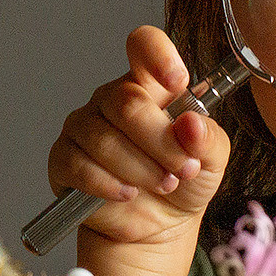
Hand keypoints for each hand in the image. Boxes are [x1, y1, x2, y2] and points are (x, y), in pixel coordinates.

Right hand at [47, 26, 229, 248]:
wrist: (158, 228)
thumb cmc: (183, 182)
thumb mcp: (211, 161)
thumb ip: (207, 140)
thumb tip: (190, 125)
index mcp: (149, 85)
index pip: (143, 47)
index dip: (158, 55)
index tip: (177, 81)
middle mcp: (111, 99)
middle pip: (127, 103)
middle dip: (161, 143)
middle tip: (182, 169)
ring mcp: (83, 128)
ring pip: (105, 140)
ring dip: (141, 169)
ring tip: (162, 184)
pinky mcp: (64, 160)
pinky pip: (80, 166)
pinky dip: (109, 185)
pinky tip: (127, 193)